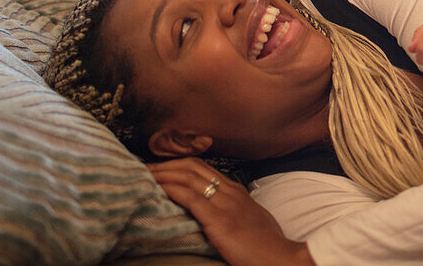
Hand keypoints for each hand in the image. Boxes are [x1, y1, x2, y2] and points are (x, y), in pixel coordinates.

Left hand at [148, 158, 313, 265]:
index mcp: (235, 190)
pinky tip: (156, 188)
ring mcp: (225, 203)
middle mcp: (229, 191)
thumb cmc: (267, 244)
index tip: (158, 169)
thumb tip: (218, 214)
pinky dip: (170, 189)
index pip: (201, 168)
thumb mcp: (251, 220)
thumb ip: (235, 211)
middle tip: (143, 168)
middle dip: (165, 165)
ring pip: (188, 177)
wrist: (280, 257)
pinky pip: (190, 197)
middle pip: (191, 167)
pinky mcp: (219, 219)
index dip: (177, 165)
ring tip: (142, 175)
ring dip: (162, 174)